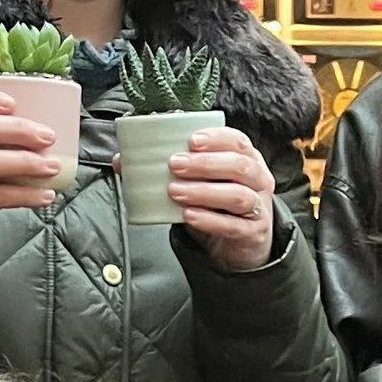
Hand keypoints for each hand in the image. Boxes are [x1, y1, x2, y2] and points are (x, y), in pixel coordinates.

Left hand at [165, 123, 278, 272]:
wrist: (238, 244)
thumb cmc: (218, 204)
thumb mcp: (200, 182)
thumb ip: (169, 170)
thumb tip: (123, 161)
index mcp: (246, 158)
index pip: (237, 140)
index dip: (216, 138)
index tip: (191, 140)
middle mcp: (257, 179)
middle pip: (239, 165)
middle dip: (205, 163)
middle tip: (174, 164)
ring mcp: (258, 207)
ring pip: (238, 195)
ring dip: (204, 191)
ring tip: (176, 191)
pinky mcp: (252, 232)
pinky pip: (234, 225)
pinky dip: (210, 220)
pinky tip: (189, 215)